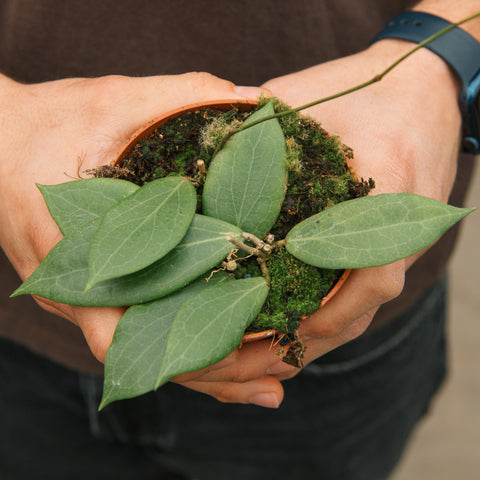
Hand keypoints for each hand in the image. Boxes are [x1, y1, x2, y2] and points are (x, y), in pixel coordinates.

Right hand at [0, 72, 284, 404]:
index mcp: (68, 252)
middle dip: (215, 372)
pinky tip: (236, 357)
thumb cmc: (48, 122)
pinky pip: (146, 333)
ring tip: (273, 379)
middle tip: (281, 370)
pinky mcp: (100, 292)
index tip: (247, 346)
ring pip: (149, 355)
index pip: (117, 332)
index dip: (181, 351)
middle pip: (145, 357)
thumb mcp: (110, 102)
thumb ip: (178, 96)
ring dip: (209, 372)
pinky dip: (189, 348)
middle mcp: (76, 291)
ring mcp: (86, 298)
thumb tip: (254, 100)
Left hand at [176, 39, 462, 406]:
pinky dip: (312, 321)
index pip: (365, 282)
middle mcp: (395, 239)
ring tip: (243, 362)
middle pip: (348, 319)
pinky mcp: (381, 250)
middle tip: (228, 368)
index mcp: (386, 203)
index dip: (313, 320)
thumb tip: (197, 151)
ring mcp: (390, 249)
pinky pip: (348, 298)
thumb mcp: (311, 99)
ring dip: (297, 344)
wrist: (424, 87)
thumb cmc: (370, 87)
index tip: (254, 339)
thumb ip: (258, 127)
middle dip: (287, 351)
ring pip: (348, 318)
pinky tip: (274, 330)